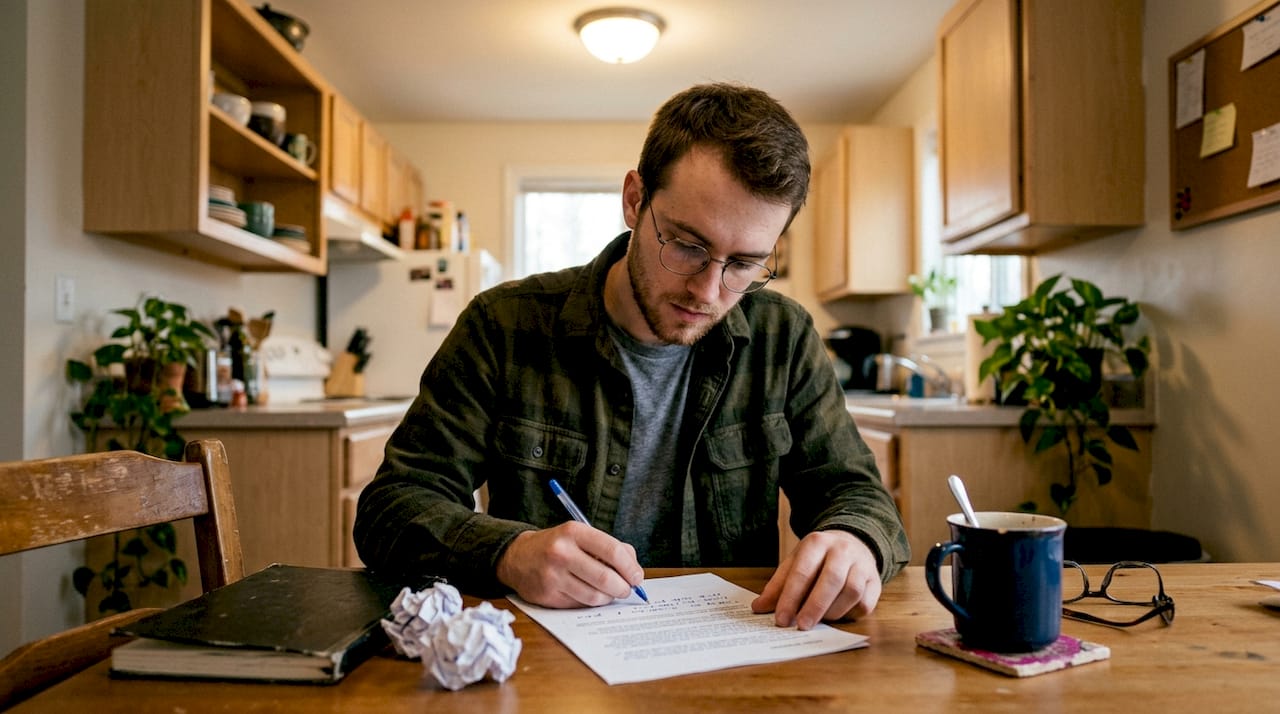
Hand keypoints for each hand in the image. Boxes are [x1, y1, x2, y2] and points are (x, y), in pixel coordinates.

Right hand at [496, 521, 644, 607]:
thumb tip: (634, 570)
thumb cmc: (558, 546)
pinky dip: (591, 603)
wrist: (518, 557)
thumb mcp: (580, 535)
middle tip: (626, 589)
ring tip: (609, 592)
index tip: (637, 577)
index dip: (630, 567)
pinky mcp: (548, 596)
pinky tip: (590, 594)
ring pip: (595, 596)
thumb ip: (609, 547)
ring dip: (608, 598)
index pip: (613, 551)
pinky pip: (580, 605)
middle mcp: (562, 553)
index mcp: (574, 532)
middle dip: (623, 588)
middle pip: (606, 578)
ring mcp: (553, 576)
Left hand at [750, 530, 880, 629]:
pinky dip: (850, 613)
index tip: (781, 619)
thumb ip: (778, 585)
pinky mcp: (875, 581)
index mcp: (817, 542)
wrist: (852, 542)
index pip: (802, 571)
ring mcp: (862, 564)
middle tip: (801, 626)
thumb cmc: (819, 558)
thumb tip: (758, 608)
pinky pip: (865, 602)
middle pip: (830, 580)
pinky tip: (837, 615)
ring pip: (851, 591)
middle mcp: (842, 550)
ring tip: (819, 620)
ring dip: (832, 611)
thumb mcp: (796, 562)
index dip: (790, 597)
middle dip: (814, 606)